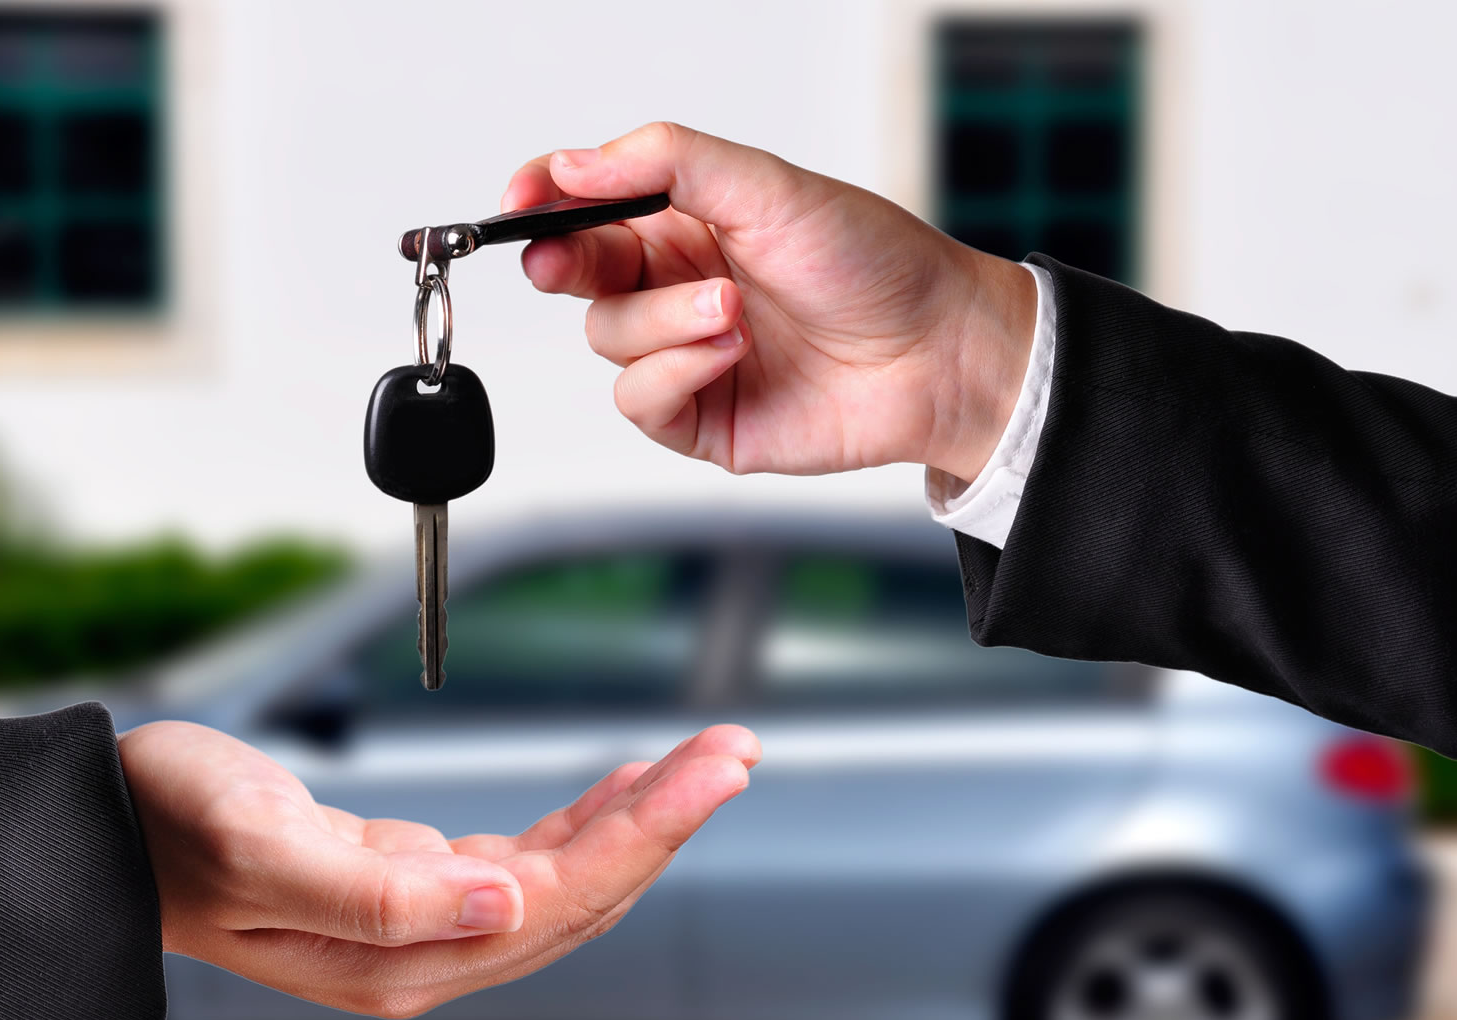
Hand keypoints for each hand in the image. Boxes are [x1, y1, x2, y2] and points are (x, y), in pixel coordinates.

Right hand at [116, 720, 758, 1018]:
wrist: (105, 828)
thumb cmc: (167, 825)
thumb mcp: (259, 847)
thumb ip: (381, 896)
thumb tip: (504, 900)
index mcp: (397, 956)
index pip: (557, 899)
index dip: (645, 836)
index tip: (712, 772)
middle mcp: (423, 954)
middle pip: (580, 895)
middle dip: (666, 823)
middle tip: (734, 750)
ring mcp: (421, 927)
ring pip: (565, 878)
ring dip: (638, 820)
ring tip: (706, 759)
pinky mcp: (411, 888)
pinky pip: (526, 862)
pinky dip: (583, 823)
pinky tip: (619, 789)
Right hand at [506, 121, 1036, 484]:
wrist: (937, 352)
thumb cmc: (872, 262)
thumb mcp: (767, 186)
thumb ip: (665, 163)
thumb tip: (572, 165)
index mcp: (685, 221)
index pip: (586, 205)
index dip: (543, 200)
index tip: (519, 200)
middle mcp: (676, 286)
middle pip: (577, 272)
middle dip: (567, 262)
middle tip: (565, 257)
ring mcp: (684, 354)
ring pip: (608, 338)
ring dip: (664, 321)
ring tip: (735, 310)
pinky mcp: (699, 418)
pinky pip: (639, 399)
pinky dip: (675, 372)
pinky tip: (730, 352)